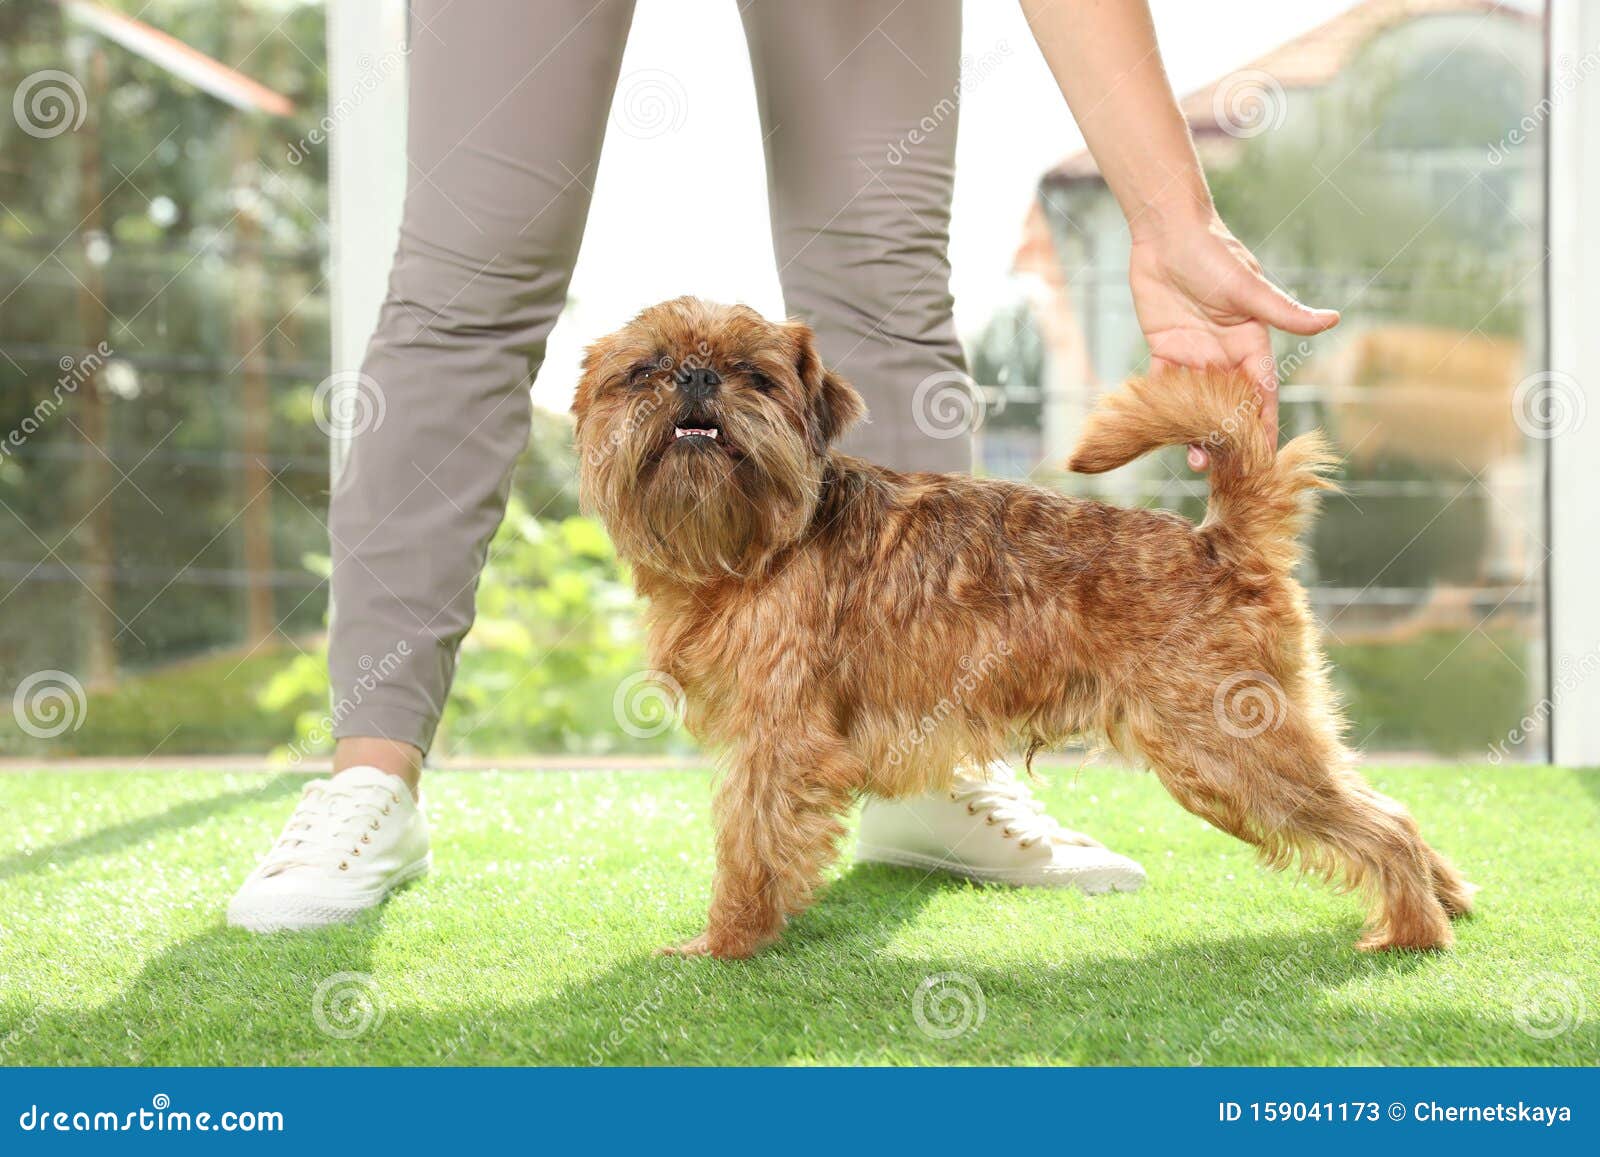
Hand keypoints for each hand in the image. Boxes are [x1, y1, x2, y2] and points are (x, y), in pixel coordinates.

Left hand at [1127, 215, 1338, 468]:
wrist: (1166, 230)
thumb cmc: (1214, 252)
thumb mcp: (1249, 287)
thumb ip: (1284, 312)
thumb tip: (1333, 320)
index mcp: (1251, 341)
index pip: (1263, 390)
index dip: (1265, 422)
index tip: (1267, 455)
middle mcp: (1225, 351)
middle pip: (1230, 402)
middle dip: (1230, 435)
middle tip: (1226, 468)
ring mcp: (1194, 351)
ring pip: (1196, 401)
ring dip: (1194, 428)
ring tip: (1194, 460)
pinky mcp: (1163, 346)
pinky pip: (1163, 384)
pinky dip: (1161, 406)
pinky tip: (1159, 431)